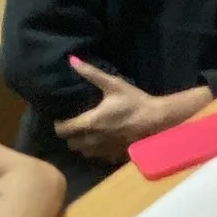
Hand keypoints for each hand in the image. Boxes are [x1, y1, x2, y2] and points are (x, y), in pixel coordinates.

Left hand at [62, 62, 198, 159]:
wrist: (157, 119)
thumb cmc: (134, 101)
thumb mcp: (113, 84)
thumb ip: (90, 73)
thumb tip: (71, 60)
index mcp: (90, 122)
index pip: (63, 130)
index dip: (59, 125)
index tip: (61, 118)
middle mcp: (94, 139)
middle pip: (71, 144)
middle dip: (70, 136)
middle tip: (74, 125)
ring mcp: (105, 149)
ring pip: (83, 152)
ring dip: (82, 144)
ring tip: (86, 134)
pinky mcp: (115, 155)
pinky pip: (99, 157)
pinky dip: (96, 151)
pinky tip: (101, 141)